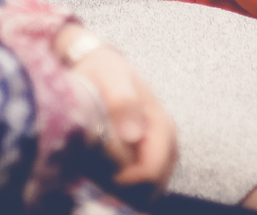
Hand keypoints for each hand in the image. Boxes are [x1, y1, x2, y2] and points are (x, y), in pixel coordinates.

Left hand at [59, 33, 175, 191]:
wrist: (100, 66)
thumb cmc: (104, 70)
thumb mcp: (110, 75)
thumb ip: (122, 101)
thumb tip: (133, 135)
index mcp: (161, 126)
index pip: (150, 173)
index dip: (124, 181)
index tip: (97, 172)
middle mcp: (164, 144)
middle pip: (149, 188)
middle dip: (121, 188)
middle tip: (92, 172)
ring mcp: (155, 154)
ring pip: (143, 191)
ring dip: (118, 188)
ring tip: (94, 169)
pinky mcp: (143, 159)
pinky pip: (136, 186)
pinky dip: (117, 184)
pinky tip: (99, 169)